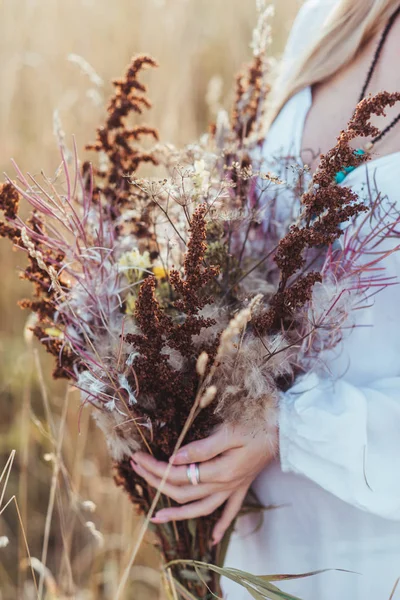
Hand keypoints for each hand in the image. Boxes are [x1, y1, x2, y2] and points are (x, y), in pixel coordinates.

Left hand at [130, 423, 276, 544]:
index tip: (137, 456)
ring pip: (201, 508)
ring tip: (157, 518)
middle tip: (136, 468)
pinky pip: (230, 513)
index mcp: (220, 470)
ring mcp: (234, 489)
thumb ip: (203, 447)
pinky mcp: (242, 487)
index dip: (155, 467)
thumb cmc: (258, 425)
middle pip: (183, 491)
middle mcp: (225, 485)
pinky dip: (222, 526)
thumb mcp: (230, 431)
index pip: (178, 474)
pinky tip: (214, 538)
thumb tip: (175, 458)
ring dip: (178, 513)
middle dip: (156, 482)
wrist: (286, 430)